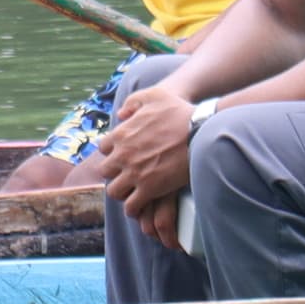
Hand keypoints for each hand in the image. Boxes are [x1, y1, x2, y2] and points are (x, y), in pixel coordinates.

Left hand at [95, 81, 203, 221]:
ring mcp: (135, 173)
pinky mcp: (150, 189)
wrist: (200, 131)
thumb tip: (121, 115)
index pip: (103, 148)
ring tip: (132, 191)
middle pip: (105, 171)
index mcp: (121, 134)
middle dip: (114, 173)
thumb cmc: (179, 112)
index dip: (113, 152)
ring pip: (114, 191)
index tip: (123, 155)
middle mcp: (123, 155)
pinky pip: (131, 206)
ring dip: (122, 192)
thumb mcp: (152, 95)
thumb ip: (132, 103)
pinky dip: (133, 208)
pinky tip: (141, 205)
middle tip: (127, 175)